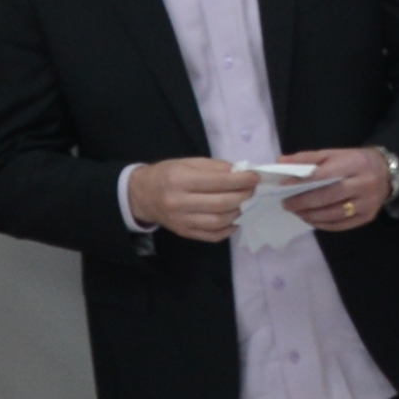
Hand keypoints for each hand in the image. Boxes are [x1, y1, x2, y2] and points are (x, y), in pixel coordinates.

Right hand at [129, 157, 259, 242]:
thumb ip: (215, 167)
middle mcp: (179, 202)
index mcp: (180, 180)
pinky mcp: (184, 233)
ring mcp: (181, 221)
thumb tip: (241, 173)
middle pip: (220, 204)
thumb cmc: (168, 174)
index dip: (240, 180)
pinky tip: (235, 219)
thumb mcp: (188, 162)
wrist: (143, 195)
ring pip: (218, 221)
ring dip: (238, 212)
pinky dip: (228, 229)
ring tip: (246, 203)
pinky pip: (212, 236)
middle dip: (243, 196)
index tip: (255, 177)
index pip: (217, 182)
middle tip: (253, 190)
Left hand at [283, 147, 392, 233]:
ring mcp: (368, 203)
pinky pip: (341, 225)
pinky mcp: (367, 217)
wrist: (388, 172)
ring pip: (334, 214)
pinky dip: (322, 224)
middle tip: (287, 204)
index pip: (325, 175)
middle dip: (304, 202)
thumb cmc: (356, 161)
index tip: (284, 186)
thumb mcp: (335, 154)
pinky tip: (311, 219)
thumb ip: (308, 158)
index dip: (302, 182)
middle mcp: (364, 184)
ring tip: (297, 212)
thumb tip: (281, 163)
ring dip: (311, 215)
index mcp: (355, 164)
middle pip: (329, 196)